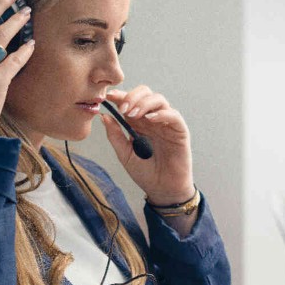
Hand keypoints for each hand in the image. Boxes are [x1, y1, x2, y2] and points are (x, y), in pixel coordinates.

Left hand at [101, 85, 193, 204]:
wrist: (162, 190)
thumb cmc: (145, 173)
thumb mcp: (125, 154)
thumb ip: (115, 136)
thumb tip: (104, 116)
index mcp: (138, 123)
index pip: (130, 102)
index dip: (120, 96)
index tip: (108, 97)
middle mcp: (152, 119)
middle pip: (145, 93)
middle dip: (132, 96)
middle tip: (122, 108)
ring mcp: (166, 124)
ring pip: (159, 100)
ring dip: (144, 103)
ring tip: (133, 113)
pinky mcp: (180, 131)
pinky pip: (173, 115)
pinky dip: (162, 113)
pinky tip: (150, 119)